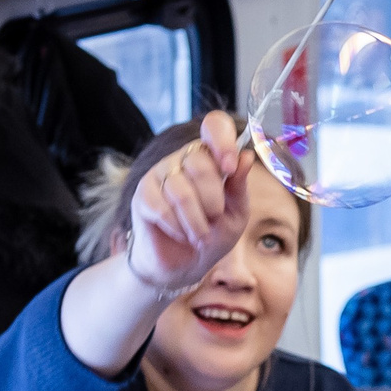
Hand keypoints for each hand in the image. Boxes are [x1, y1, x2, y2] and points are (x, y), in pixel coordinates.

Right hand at [124, 111, 253, 297]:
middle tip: (215, 218)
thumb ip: (239, 186)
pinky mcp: (143, 193)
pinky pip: (161, 205)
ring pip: (180, 189)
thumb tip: (247, 157)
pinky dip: (177, 226)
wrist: (184, 265)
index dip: (222, 141)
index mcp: (211, 157)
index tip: (229, 166)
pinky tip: (181, 234)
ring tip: (200, 236)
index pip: (214, 125)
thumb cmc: (212, 236)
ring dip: (196, 220)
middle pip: (199, 161)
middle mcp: (184, 158)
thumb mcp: (236, 214)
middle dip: (213, 198)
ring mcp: (161, 173)